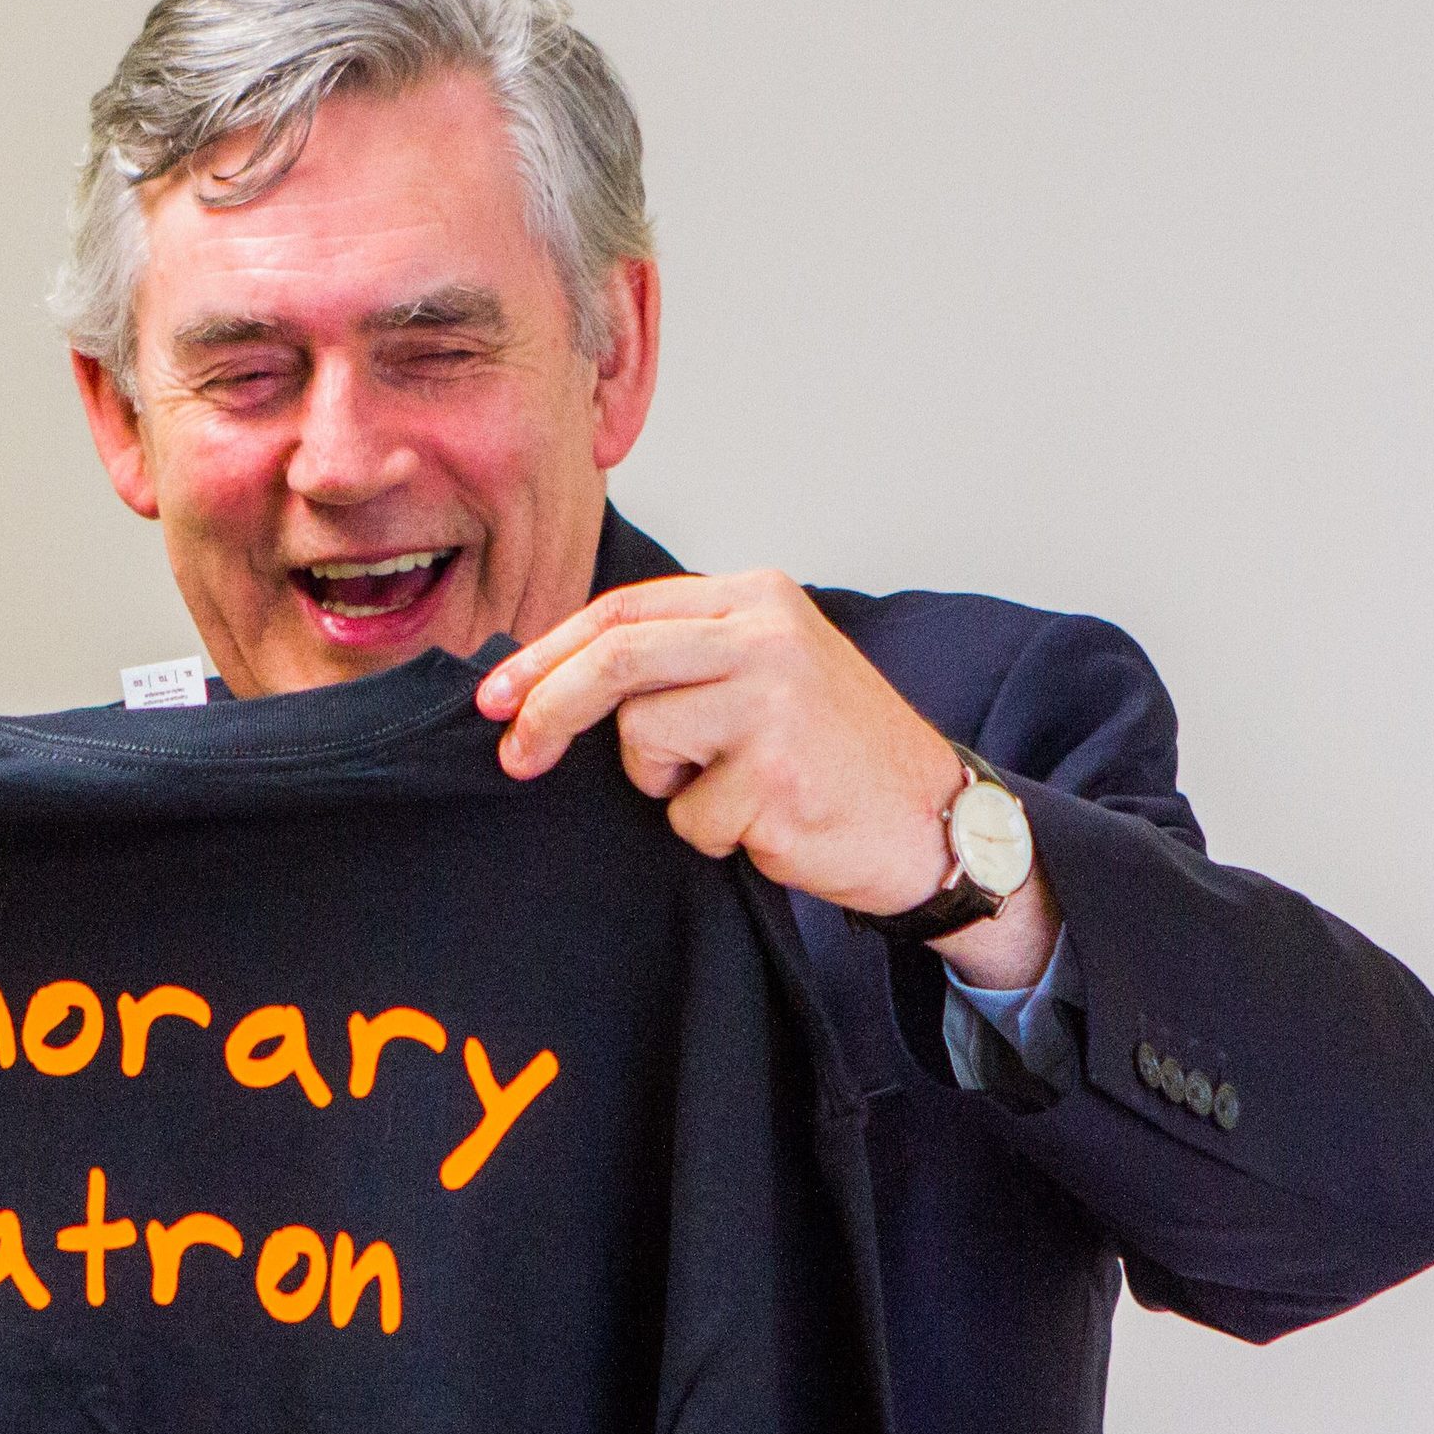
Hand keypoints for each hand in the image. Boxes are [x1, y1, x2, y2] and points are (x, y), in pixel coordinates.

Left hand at [477, 571, 1059, 989]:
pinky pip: (688, 816)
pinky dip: (710, 834)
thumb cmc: (836, 753)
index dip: (546, 655)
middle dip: (548, 709)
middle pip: (616, 660)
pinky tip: (770, 822)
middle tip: (515, 754)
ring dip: (665, 787)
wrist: (938, 822)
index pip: (622, 611)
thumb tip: (553, 677)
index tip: (495, 696)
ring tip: (733, 788)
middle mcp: (767, 638)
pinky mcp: (776, 778)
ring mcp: (775, 705)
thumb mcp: (768, 671)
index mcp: (757, 599)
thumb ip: (682, 659)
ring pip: (644, 742)